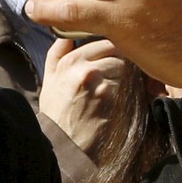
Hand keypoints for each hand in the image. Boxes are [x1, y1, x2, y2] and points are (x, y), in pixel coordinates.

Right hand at [38, 36, 126, 153]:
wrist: (66, 146)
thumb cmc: (58, 116)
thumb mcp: (50, 82)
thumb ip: (56, 56)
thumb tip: (66, 36)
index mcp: (68, 61)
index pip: (102, 42)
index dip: (111, 53)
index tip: (112, 65)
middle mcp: (83, 67)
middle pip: (117, 52)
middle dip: (121, 63)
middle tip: (119, 78)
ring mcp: (98, 81)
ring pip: (125, 67)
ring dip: (128, 77)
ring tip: (120, 92)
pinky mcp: (111, 96)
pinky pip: (130, 84)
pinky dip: (131, 91)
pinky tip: (122, 102)